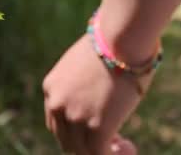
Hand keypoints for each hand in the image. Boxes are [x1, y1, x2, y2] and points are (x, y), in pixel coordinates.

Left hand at [42, 34, 152, 153]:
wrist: (122, 38)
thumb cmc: (113, 43)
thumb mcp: (86, 63)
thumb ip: (84, 83)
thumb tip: (99, 96)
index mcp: (51, 87)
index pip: (57, 121)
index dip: (76, 129)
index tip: (95, 126)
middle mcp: (57, 105)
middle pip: (66, 139)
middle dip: (87, 143)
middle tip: (112, 139)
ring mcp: (76, 117)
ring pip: (83, 150)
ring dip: (102, 151)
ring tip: (123, 146)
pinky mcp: (97, 127)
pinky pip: (101, 154)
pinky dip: (116, 154)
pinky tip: (130, 149)